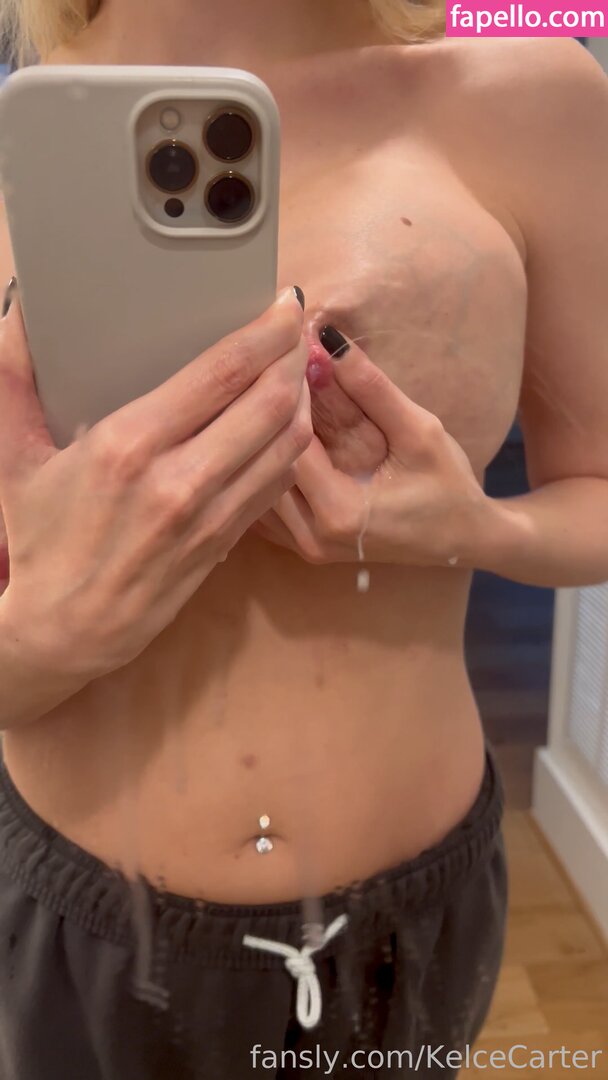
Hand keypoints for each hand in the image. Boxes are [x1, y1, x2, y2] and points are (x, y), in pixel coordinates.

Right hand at [0, 286, 310, 679]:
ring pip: (286, 444)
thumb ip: (14, 377)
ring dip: (302, 399)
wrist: (65, 628)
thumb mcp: (12, 455)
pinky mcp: (225, 543)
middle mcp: (179, 481)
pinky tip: (287, 422)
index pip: (221, 373)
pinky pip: (278, 484)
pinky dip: (292, 445)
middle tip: (295, 329)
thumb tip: (20, 312)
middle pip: (269, 403)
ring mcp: (209, 517)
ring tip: (296, 368)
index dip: (265, 332)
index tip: (282, 304)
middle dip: (293, 355)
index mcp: (128, 446)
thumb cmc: (39, 537)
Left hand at [254, 334, 489, 567]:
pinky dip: (263, 466)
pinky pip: (265, 503)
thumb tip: (325, 340)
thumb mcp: (420, 430)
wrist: (461, 540)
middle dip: (266, 412)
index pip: (289, 441)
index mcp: (340, 512)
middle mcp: (312, 536)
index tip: (290, 352)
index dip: (285, 394)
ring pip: (257, 484)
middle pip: (264, 464)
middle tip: (271, 366)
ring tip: (267, 394)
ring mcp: (303, 546)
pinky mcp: (301, 545)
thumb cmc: (449, 487)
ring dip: (260, 439)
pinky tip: (269, 433)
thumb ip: (371, 387)